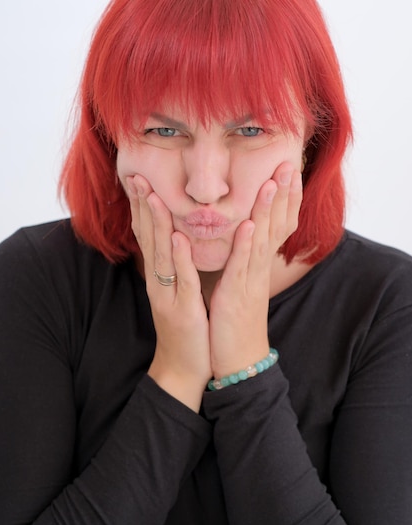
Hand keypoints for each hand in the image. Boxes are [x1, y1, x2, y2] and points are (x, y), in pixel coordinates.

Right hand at [126, 175, 210, 410]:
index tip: (138, 178)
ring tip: (152, 195)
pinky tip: (177, 237)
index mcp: (159, 276)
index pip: (147, 235)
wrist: (183, 369)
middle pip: (147, 238)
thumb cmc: (185, 329)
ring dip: (156, 223)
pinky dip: (180, 257)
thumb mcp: (177, 294)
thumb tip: (176, 241)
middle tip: (135, 175)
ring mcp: (168, 295)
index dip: (141, 207)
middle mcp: (158, 282)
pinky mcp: (184, 310)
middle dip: (142, 206)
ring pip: (160, 254)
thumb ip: (175, 268)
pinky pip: (182, 280)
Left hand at [208, 162, 302, 377]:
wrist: (238, 360)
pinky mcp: (236, 297)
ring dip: (268, 211)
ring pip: (262, 241)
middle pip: (276, 226)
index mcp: (259, 266)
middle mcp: (260, 270)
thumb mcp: (243, 286)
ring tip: (272, 182)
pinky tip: (250, 225)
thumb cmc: (237, 323)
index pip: (277, 226)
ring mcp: (250, 283)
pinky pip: (242, 268)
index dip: (285, 199)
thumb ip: (246, 261)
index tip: (289, 171)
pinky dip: (247, 246)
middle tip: (289, 164)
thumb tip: (246, 238)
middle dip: (283, 195)